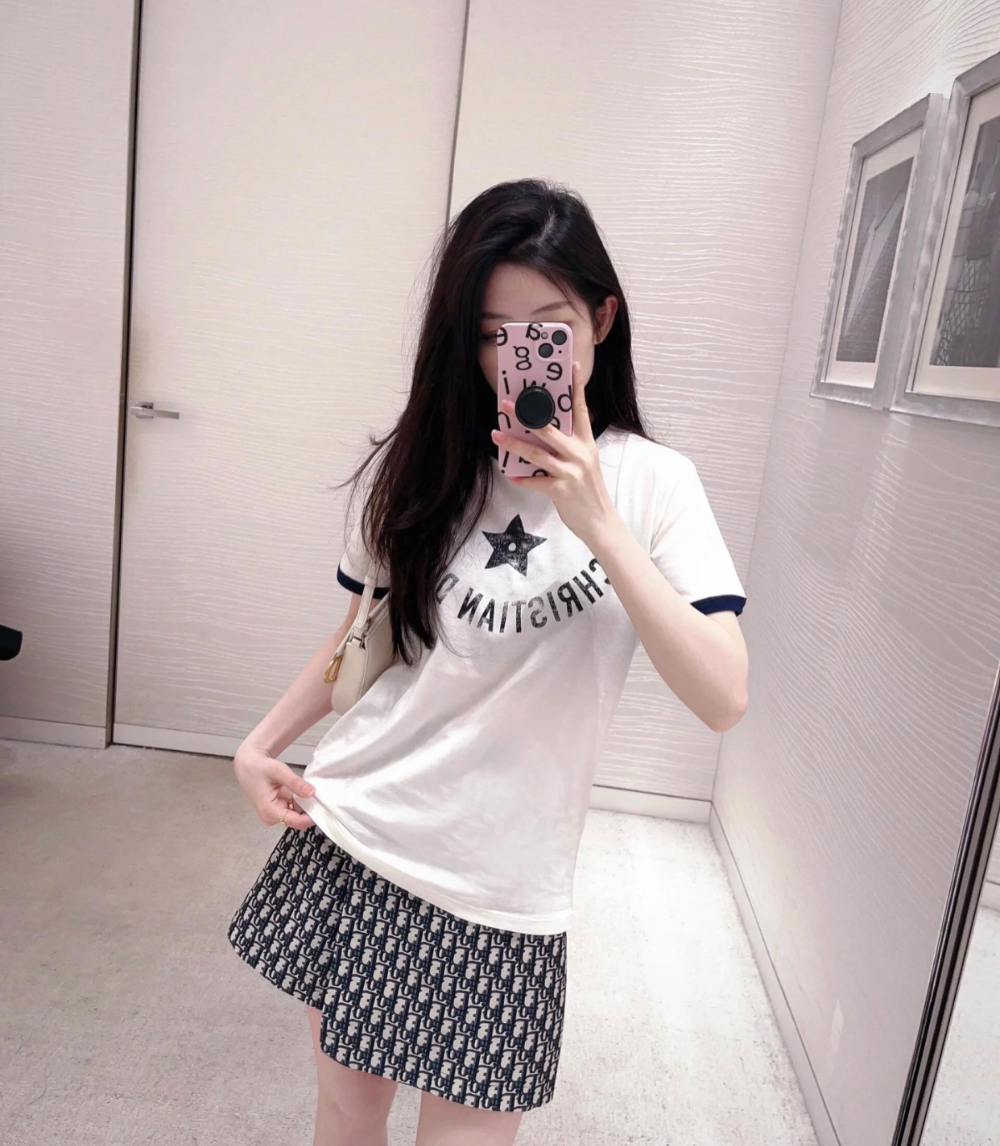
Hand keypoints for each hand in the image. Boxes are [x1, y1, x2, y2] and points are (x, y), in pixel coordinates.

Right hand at [233, 742, 315, 829]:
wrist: (249, 764)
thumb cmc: (260, 767)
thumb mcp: (279, 771)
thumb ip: (295, 783)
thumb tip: (312, 793)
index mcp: (269, 811)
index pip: (295, 822)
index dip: (310, 817)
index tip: (323, 807)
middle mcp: (271, 817)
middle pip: (297, 820)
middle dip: (310, 810)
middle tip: (322, 797)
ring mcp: (274, 815)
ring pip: (297, 815)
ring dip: (306, 806)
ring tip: (315, 793)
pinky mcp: (277, 810)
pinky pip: (294, 809)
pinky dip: (301, 802)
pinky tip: (306, 793)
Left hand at [490, 361, 617, 544]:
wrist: (601, 522)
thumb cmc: (589, 491)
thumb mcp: (586, 463)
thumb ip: (569, 447)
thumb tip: (543, 434)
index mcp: (587, 443)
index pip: (581, 409)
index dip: (576, 386)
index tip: (570, 366)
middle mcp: (580, 454)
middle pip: (549, 429)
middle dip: (525, 416)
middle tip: (507, 405)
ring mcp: (570, 472)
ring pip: (536, 453)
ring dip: (513, 444)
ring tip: (496, 435)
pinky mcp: (561, 490)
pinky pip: (534, 481)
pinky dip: (521, 478)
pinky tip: (510, 474)